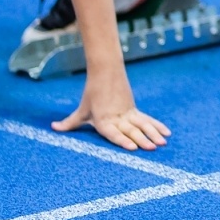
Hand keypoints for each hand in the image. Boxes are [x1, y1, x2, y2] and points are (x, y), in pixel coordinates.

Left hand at [52, 71, 170, 149]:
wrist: (105, 72)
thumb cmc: (92, 93)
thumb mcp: (81, 110)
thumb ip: (70, 123)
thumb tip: (53, 128)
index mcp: (104, 120)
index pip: (114, 133)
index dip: (123, 141)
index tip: (133, 148)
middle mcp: (117, 118)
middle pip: (132, 130)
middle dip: (142, 139)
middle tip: (152, 148)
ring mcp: (128, 113)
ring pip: (142, 125)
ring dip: (153, 134)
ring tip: (162, 143)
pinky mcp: (134, 109)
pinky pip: (147, 119)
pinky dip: (157, 126)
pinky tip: (166, 133)